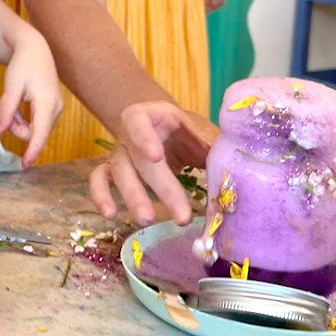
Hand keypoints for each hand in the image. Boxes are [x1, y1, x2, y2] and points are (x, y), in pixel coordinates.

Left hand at [0, 23, 63, 166]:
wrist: (35, 48)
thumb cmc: (23, 64)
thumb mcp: (11, 86)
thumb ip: (6, 110)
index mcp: (46, 103)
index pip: (40, 133)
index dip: (32, 150)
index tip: (25, 165)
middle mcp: (55, 107)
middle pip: (36, 132)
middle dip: (18, 129)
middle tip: (4, 114)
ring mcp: (55, 107)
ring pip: (36, 128)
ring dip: (20, 123)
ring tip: (10, 105)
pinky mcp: (52, 106)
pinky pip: (37, 121)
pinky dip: (25, 119)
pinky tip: (17, 105)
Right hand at [89, 101, 216, 226]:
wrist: (167, 130)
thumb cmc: (188, 133)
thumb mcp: (201, 133)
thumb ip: (214, 147)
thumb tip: (236, 170)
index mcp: (153, 116)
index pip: (138, 119)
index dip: (143, 136)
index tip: (157, 156)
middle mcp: (130, 134)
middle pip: (138, 158)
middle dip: (160, 187)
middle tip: (182, 216)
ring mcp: (120, 153)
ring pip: (119, 173)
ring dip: (132, 197)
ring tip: (148, 219)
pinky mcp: (113, 171)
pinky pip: (99, 181)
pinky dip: (100, 196)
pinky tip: (110, 215)